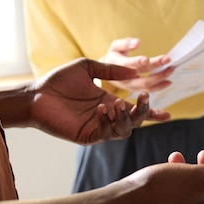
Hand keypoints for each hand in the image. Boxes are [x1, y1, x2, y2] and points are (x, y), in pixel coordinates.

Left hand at [29, 58, 169, 143]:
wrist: (36, 94)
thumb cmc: (58, 81)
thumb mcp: (88, 67)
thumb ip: (111, 69)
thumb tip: (135, 70)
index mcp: (110, 101)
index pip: (136, 110)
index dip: (152, 112)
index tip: (168, 113)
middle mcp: (107, 116)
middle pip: (136, 121)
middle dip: (144, 111)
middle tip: (144, 97)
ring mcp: (99, 127)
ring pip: (125, 130)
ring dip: (126, 117)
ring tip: (118, 104)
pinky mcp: (88, 136)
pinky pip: (107, 133)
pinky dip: (109, 121)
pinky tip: (103, 108)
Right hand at [103, 37, 173, 91]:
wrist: (106, 72)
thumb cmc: (114, 56)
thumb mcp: (115, 47)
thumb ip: (125, 44)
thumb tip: (137, 42)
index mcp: (116, 66)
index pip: (127, 65)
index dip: (137, 62)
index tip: (147, 59)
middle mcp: (123, 79)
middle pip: (140, 75)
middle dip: (155, 68)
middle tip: (167, 59)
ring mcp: (129, 86)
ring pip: (146, 85)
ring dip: (160, 78)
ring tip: (171, 69)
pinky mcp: (135, 90)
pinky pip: (148, 90)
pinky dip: (159, 87)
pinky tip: (169, 82)